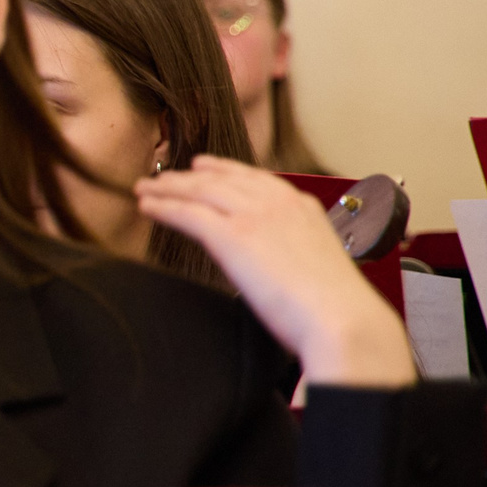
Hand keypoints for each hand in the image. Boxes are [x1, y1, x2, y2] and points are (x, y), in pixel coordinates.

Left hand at [134, 157, 414, 387]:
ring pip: (200, 191)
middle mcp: (278, 204)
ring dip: (169, 188)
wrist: (341, 319)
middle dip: (189, 176)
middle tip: (165, 177)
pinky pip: (188, 214)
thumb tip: (274, 263)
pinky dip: (163, 208)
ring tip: (145, 188)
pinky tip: (147, 207)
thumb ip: (291, 252)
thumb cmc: (335, 308)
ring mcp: (255, 216)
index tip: (204, 166)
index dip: (224, 170)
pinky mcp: (232, 235)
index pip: (255, 178)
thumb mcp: (316, 264)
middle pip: (222, 180)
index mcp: (303, 208)